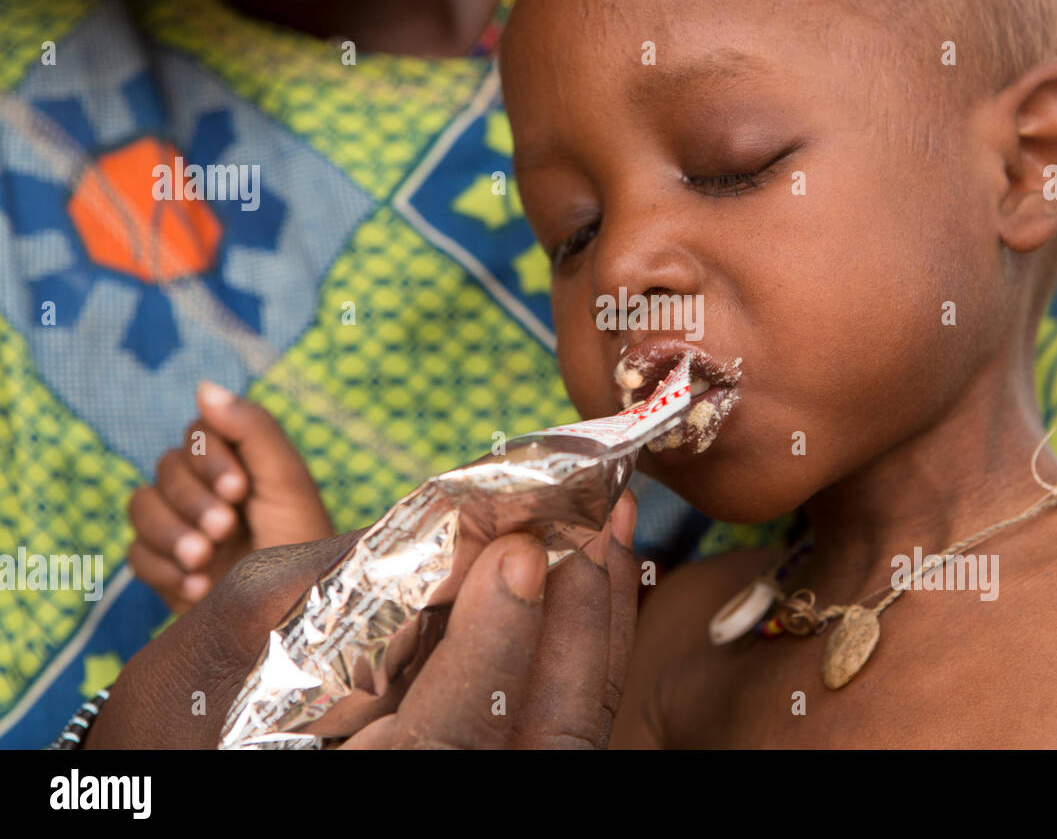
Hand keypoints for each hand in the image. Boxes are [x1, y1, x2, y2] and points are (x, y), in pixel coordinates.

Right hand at [88, 491, 638, 748]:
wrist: (195, 750)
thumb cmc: (190, 700)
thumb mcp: (244, 633)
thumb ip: (341, 579)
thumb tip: (456, 519)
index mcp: (357, 787)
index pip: (451, 742)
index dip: (496, 649)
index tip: (519, 553)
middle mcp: (427, 798)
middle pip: (543, 737)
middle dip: (577, 622)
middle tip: (585, 516)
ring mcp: (473, 785)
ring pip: (569, 728)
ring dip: (597, 620)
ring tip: (607, 520)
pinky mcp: (491, 754)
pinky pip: (561, 715)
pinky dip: (587, 640)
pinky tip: (592, 566)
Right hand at [127, 382, 334, 611]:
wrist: (293, 617)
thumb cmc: (302, 546)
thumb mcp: (289, 483)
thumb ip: (253, 429)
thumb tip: (204, 387)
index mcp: (242, 463)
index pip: (197, 434)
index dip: (208, 459)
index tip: (238, 490)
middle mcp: (208, 490)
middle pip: (165, 469)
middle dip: (192, 501)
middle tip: (223, 530)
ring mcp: (184, 527)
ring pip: (140, 506)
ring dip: (171, 533)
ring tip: (205, 561)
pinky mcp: (166, 567)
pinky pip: (135, 553)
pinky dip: (162, 568)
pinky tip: (199, 586)